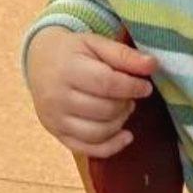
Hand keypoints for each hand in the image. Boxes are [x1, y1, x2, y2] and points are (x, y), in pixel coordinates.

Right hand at [24, 24, 155, 155]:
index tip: (146, 87)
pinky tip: (125, 135)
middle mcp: (57, 97)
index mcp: (67, 69)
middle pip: (104, 110)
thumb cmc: (72, 51)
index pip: (106, 83)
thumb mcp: (95, 43)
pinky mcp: (57, 135)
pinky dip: (111, 147)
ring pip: (98, 133)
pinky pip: (87, 149)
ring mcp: (55, 119)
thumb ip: (124, 55)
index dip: (132, 87)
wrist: (39, 61)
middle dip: (125, 104)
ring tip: (124, 108)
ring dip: (120, 122)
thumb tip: (152, 65)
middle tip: (130, 95)